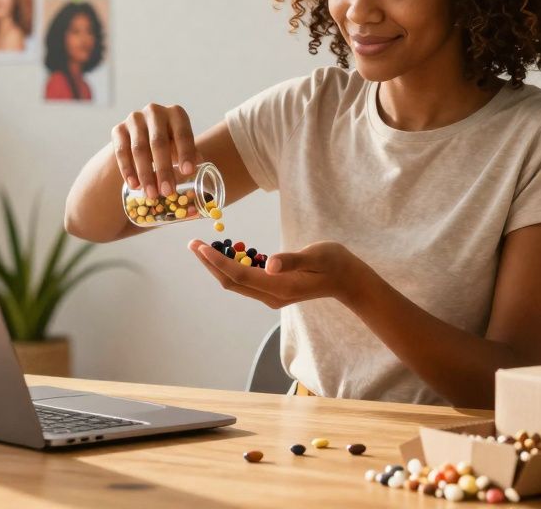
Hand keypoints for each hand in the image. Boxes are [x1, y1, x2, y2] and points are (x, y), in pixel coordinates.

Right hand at [112, 103, 196, 199]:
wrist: (142, 135)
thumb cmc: (170, 142)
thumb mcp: (182, 146)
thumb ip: (190, 155)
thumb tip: (195, 170)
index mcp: (176, 113)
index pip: (182, 133)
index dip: (185, 153)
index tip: (188, 172)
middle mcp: (155, 112)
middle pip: (159, 142)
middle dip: (164, 169)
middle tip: (167, 191)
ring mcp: (134, 119)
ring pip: (139, 149)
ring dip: (145, 174)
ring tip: (152, 194)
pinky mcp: (118, 129)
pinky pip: (121, 151)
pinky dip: (128, 170)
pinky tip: (134, 185)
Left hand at [187, 240, 372, 309]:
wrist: (348, 280)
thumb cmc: (335, 264)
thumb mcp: (317, 257)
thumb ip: (292, 260)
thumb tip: (269, 264)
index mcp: (280, 287)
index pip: (239, 276)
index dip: (217, 262)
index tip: (200, 247)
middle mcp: (271, 295)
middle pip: (231, 282)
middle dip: (209, 264)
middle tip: (192, 244)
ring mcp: (271, 295)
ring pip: (235, 282)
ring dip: (217, 265)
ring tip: (202, 247)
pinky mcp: (273, 289)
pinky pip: (245, 280)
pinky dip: (231, 266)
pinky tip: (226, 251)